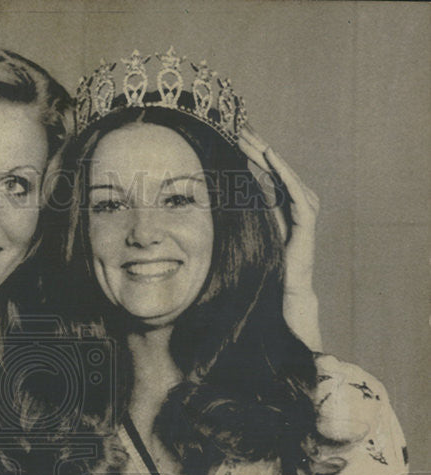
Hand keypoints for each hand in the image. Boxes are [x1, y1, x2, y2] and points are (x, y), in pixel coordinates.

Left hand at [239, 126, 321, 350]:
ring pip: (284, 173)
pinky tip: (270, 156)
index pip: (266, 171)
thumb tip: (225, 192)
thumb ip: (245, 210)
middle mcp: (296, 202)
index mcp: (282, 203)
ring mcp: (304, 209)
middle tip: (239, 128)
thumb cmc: (266, 265)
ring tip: (251, 137)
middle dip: (257, 147)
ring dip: (267, 154)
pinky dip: (282, 172)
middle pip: (275, 167)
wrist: (285, 291)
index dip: (251, 153)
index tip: (233, 136)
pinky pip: (294, 189)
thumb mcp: (250, 231)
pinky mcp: (306, 220)